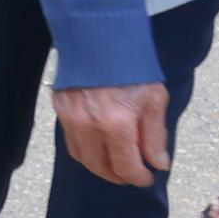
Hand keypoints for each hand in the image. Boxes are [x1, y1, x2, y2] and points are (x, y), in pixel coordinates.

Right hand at [57, 80, 174, 186]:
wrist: (100, 40)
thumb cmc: (132, 69)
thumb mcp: (155, 101)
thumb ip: (156, 136)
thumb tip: (158, 164)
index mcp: (116, 124)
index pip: (126, 166)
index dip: (139, 177)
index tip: (147, 177)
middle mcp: (88, 125)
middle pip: (99, 167)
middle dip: (117, 176)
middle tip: (130, 175)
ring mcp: (70, 118)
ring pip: (81, 157)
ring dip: (98, 165)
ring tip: (114, 163)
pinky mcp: (60, 109)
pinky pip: (70, 140)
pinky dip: (85, 150)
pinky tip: (98, 145)